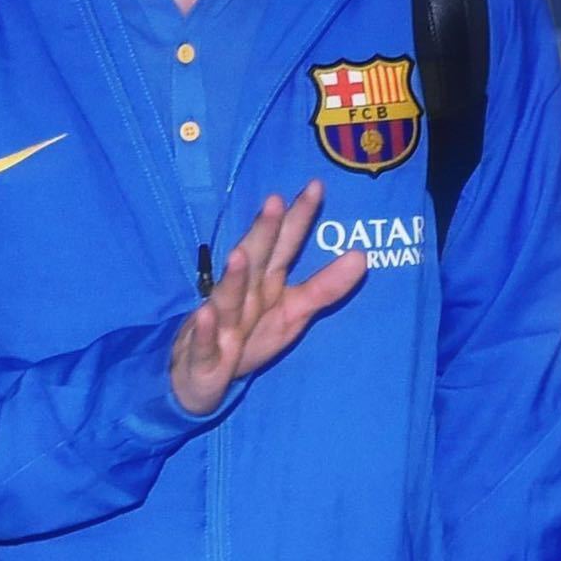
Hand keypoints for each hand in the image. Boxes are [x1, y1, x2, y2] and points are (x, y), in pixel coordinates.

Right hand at [169, 179, 365, 415]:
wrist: (198, 374)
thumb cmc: (249, 334)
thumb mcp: (293, 312)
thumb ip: (325, 286)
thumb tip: (363, 256)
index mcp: (265, 282)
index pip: (285, 244)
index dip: (300, 217)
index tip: (317, 186)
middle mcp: (243, 294)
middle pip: (254, 260)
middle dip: (263, 233)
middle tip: (274, 201)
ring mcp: (221, 323)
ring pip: (228, 297)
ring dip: (233, 278)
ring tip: (239, 255)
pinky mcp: (205, 356)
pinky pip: (205, 343)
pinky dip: (205, 330)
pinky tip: (204, 314)